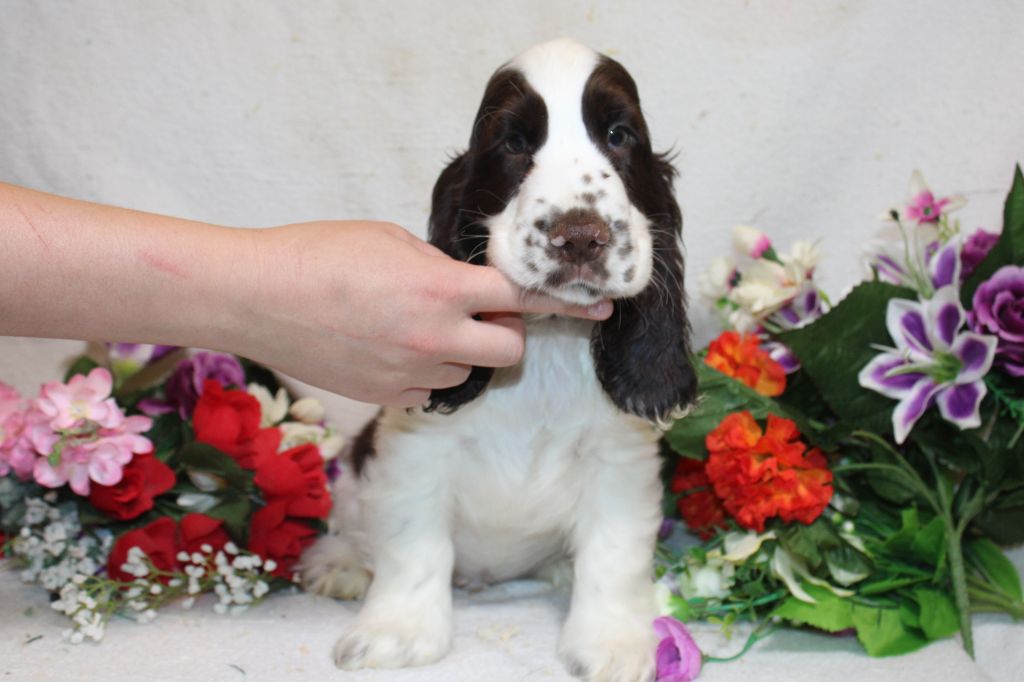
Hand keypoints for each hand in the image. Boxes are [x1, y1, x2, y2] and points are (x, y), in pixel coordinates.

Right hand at [239, 221, 611, 406]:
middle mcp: (435, 336)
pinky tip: (393, 350)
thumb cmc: (317, 254)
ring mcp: (411, 372)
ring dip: (462, 351)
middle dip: (506, 330)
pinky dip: (426, 373)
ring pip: (469, 371)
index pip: (522, 296)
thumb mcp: (389, 240)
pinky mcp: (386, 397)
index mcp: (442, 287)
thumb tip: (462, 282)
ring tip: (418, 326)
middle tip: (480, 312)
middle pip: (508, 348)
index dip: (563, 302)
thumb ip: (438, 264)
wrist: (258, 297)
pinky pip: (431, 391)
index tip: (597, 307)